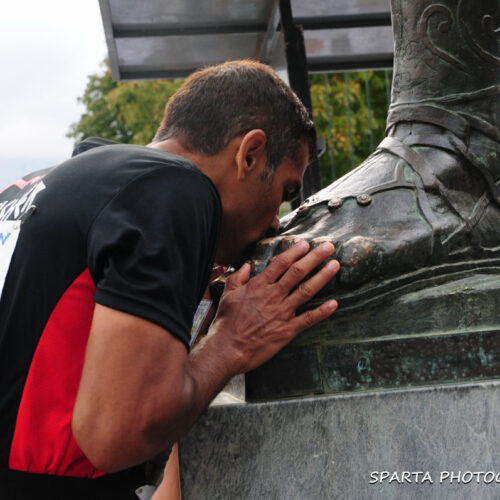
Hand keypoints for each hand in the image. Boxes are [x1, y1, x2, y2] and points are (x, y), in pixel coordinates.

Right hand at [207, 240, 338, 374]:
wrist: (227, 348)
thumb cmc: (226, 322)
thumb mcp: (227, 295)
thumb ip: (238, 278)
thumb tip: (245, 265)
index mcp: (259, 286)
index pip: (281, 264)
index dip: (295, 252)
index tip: (306, 244)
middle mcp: (273, 296)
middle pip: (298, 272)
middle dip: (315, 258)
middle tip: (329, 247)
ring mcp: (282, 313)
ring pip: (306, 291)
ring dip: (322, 277)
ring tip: (335, 266)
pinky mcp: (287, 330)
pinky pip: (308, 319)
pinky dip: (322, 312)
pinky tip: (334, 303)